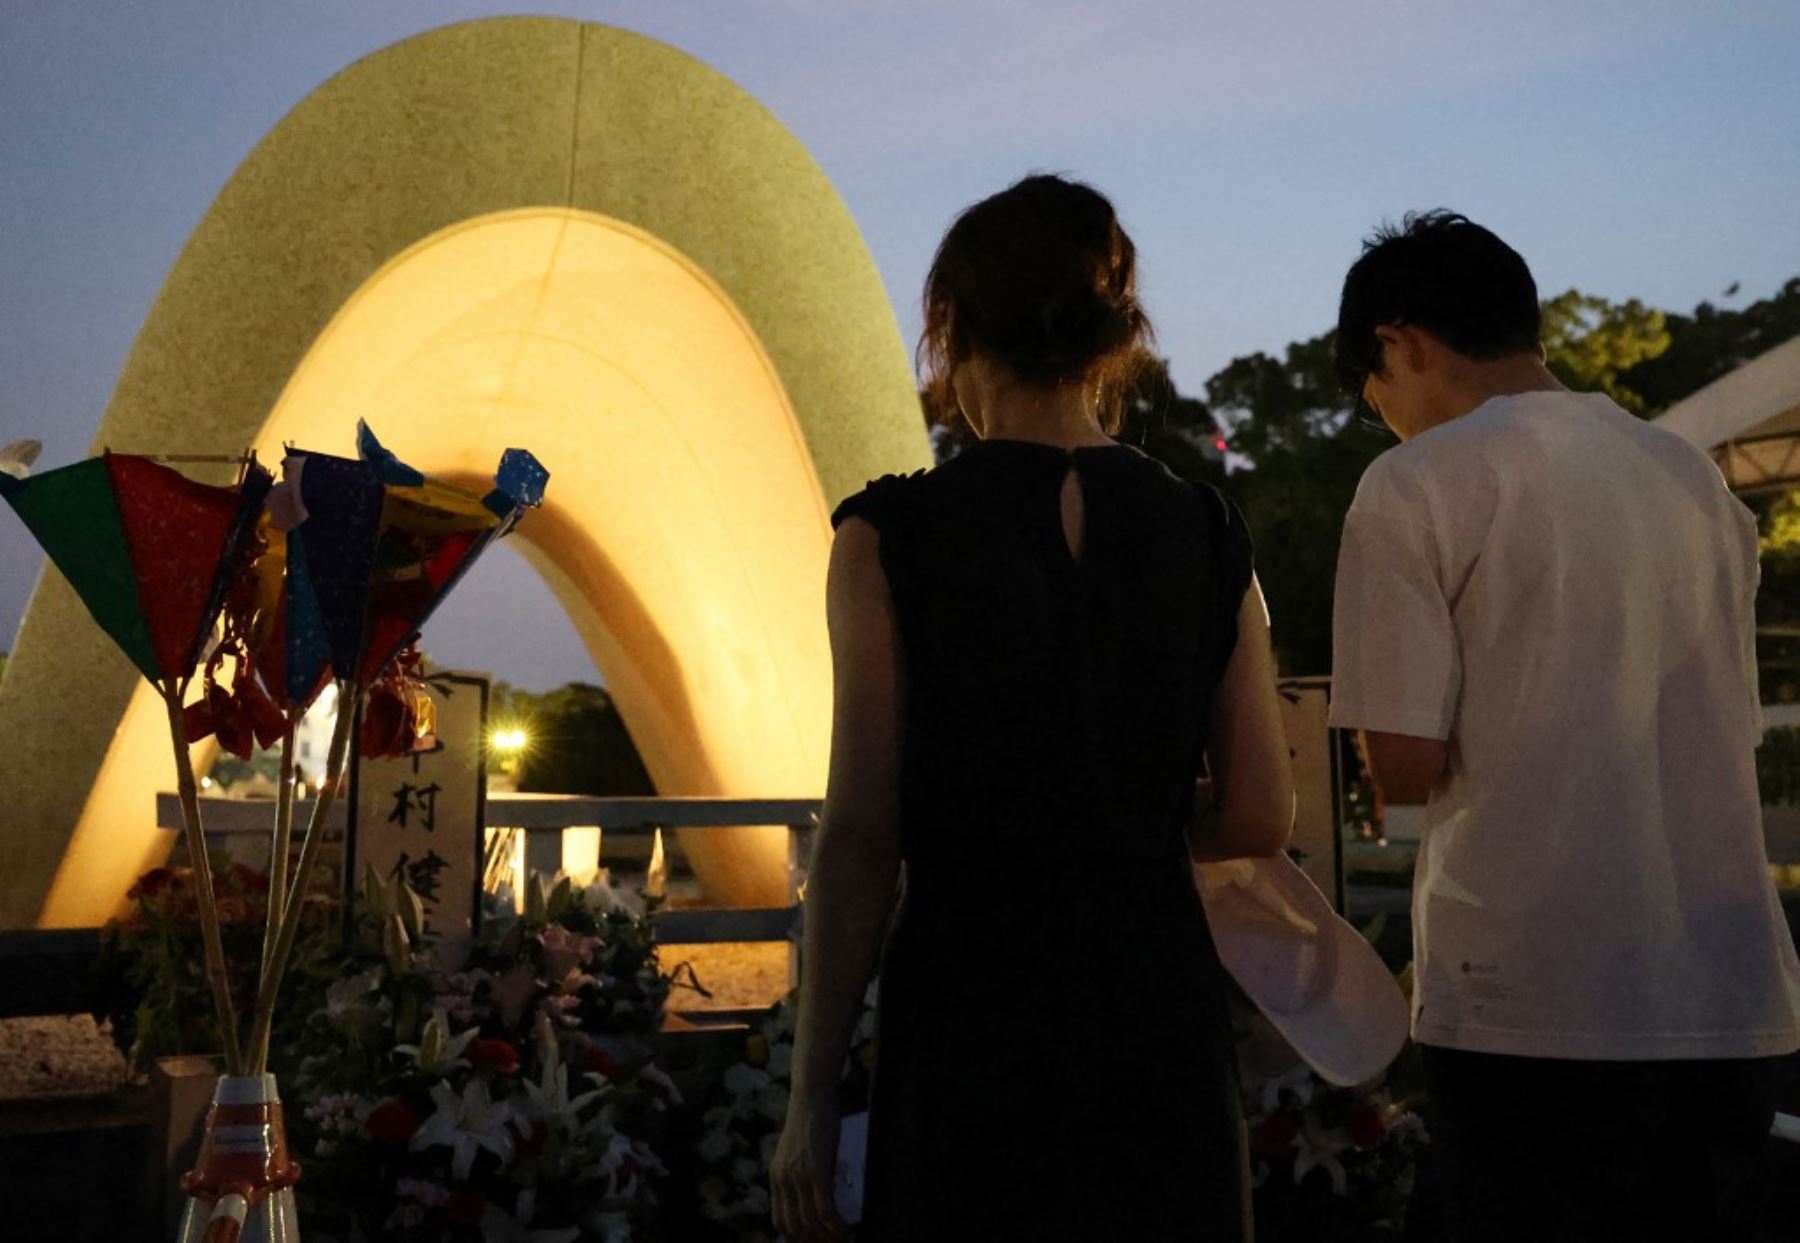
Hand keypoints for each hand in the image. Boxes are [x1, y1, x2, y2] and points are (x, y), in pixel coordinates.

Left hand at [770, 1098, 844, 1240]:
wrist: (811, 1095)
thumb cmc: (809, 1117)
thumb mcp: (795, 1148)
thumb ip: (796, 1168)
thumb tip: (811, 1186)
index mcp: (776, 1177)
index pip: (781, 1221)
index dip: (797, 1237)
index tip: (815, 1239)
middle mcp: (783, 1180)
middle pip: (794, 1227)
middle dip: (813, 1240)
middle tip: (832, 1240)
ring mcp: (799, 1177)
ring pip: (810, 1222)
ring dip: (827, 1235)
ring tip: (842, 1236)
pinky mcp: (818, 1171)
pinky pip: (825, 1210)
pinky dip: (836, 1224)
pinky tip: (846, 1227)